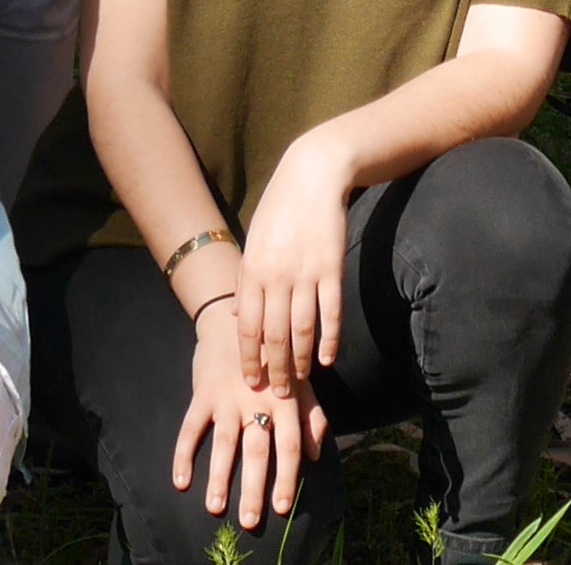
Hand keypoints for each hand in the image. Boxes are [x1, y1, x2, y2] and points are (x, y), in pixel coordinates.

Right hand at [175, 300, 322, 525]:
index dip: (286, 477)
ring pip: (224, 443)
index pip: (289, 444)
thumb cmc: (272, 358)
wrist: (234, 322)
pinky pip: (191, 428)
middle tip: (250, 521)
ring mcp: (228, 398)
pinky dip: (183, 455)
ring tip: (216, 508)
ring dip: (219, 478)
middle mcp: (258, 401)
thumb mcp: (298, 383)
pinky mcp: (202, 394)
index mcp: (285, 401)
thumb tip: (314, 456)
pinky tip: (181, 481)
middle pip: (257, 450)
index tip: (281, 507)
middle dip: (254, 488)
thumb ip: (310, 417)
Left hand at [230, 142, 349, 392]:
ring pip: (301, 330)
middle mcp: (276, 277)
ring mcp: (306, 274)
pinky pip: (330, 313)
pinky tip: (327, 359)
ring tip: (300, 382)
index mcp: (253, 271)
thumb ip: (245, 280)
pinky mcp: (333, 268)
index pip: (247, 327)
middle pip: (273, 336)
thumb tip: (238, 316)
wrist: (313, 175)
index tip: (250, 381)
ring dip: (299, 361)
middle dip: (274, 369)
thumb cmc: (280, 210)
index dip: (249, 357)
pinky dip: (329, 340)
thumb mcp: (253, 242)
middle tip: (277, 395)